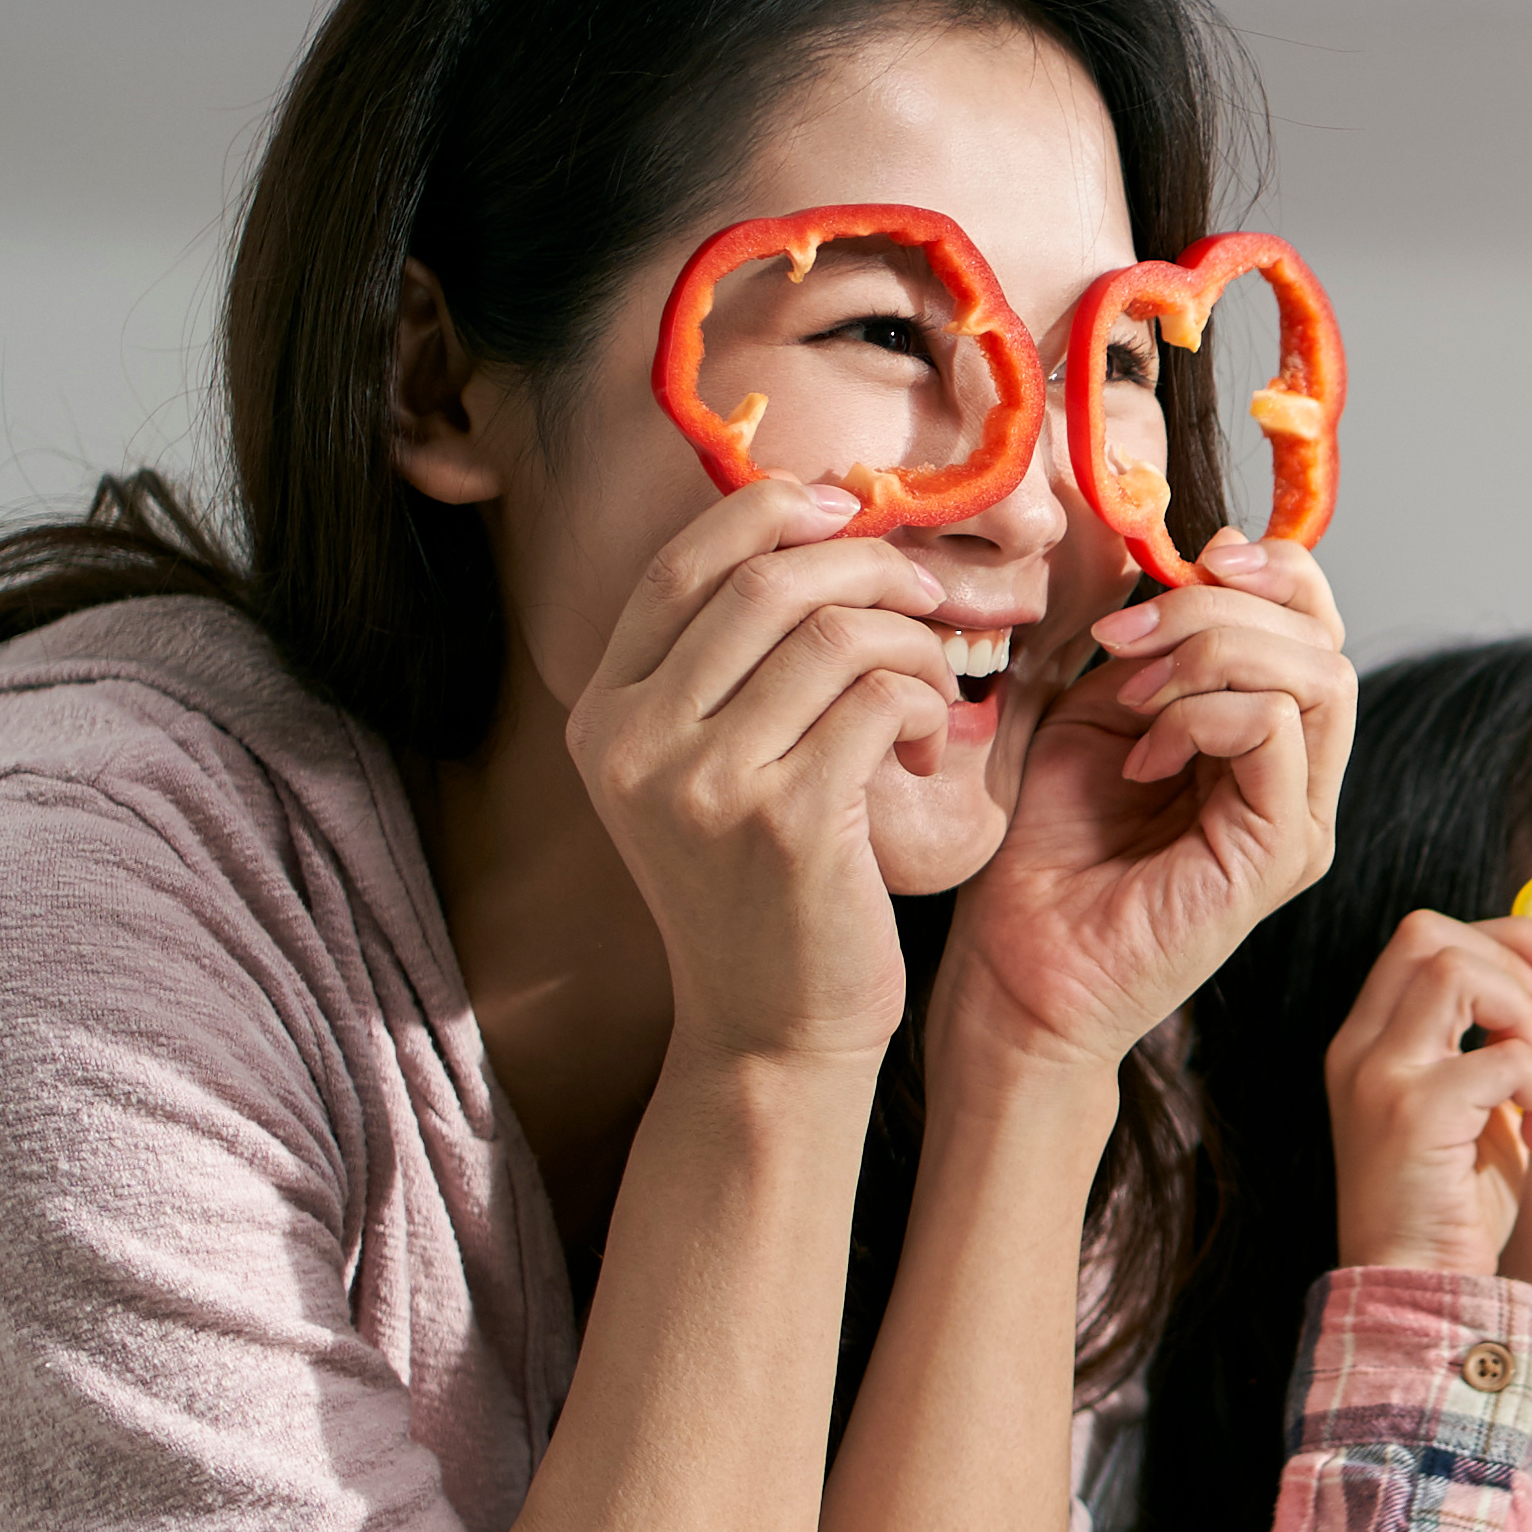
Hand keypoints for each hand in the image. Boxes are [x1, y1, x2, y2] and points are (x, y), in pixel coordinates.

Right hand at [566, 479, 950, 1070]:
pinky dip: (920, 700)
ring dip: (910, 642)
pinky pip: (877, 698)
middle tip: (927, 592)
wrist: (771, 1028)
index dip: (775, 509)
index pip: (685, 562)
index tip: (850, 504)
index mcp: (604, 712)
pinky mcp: (784, 822)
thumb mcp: (706, 767)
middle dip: (868, 563)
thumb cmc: (762, 886)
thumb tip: (812, 511)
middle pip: (766, 580)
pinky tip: (920, 744)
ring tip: (926, 690)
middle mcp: (634, 740)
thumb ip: (729, 661)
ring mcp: (702, 782)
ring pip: (835, 633)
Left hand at [944, 537, 1358, 1080]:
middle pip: (1323, 640)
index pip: (1313, 626)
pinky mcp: (1282, 853)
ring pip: (1318, 676)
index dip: (1269, 571)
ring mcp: (1300, 820)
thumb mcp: (1099, 713)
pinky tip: (1141, 755)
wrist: (1018, 968)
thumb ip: (1158, 649)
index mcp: (1264, 744)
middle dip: (1223, 607)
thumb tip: (1196, 564)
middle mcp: (1300, 781)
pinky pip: (1274, 730)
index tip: (1190, 559)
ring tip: (1134, 698)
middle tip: (1128, 642)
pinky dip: (1202, 714)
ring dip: (1212, 654)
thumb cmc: (1046, 856)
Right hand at [1323, 909, 1531, 1280]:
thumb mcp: (1492, 1106)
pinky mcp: (1415, 1111)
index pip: (1422, 939)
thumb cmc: (1452, 1206)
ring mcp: (1381, 1075)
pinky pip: (1507, 1057)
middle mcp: (1361, 1048)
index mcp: (1369, 1041)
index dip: (1503, 934)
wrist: (1417, 1289)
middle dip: (1513, 958)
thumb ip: (1517, 1039)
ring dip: (1522, 1014)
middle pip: (1430, 935)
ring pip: (1456, 972)